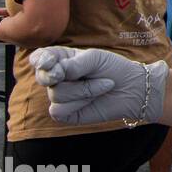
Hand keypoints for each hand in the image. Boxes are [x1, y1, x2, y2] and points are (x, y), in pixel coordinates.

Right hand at [30, 47, 167, 124]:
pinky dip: (80, 102)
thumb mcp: (94, 58)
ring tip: (101, 84)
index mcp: (60, 60)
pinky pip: (60, 110)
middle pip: (42, 77)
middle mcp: (56, 78)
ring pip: (56, 93)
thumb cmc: (113, 69)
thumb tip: (55, 73)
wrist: (132, 89)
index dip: (40, 60)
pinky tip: (94, 98)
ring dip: (83, 89)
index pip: (39, 58)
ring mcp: (59, 96)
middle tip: (71, 73)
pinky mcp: (64, 113)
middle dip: (55, 75)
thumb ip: (72, 64)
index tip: (48, 62)